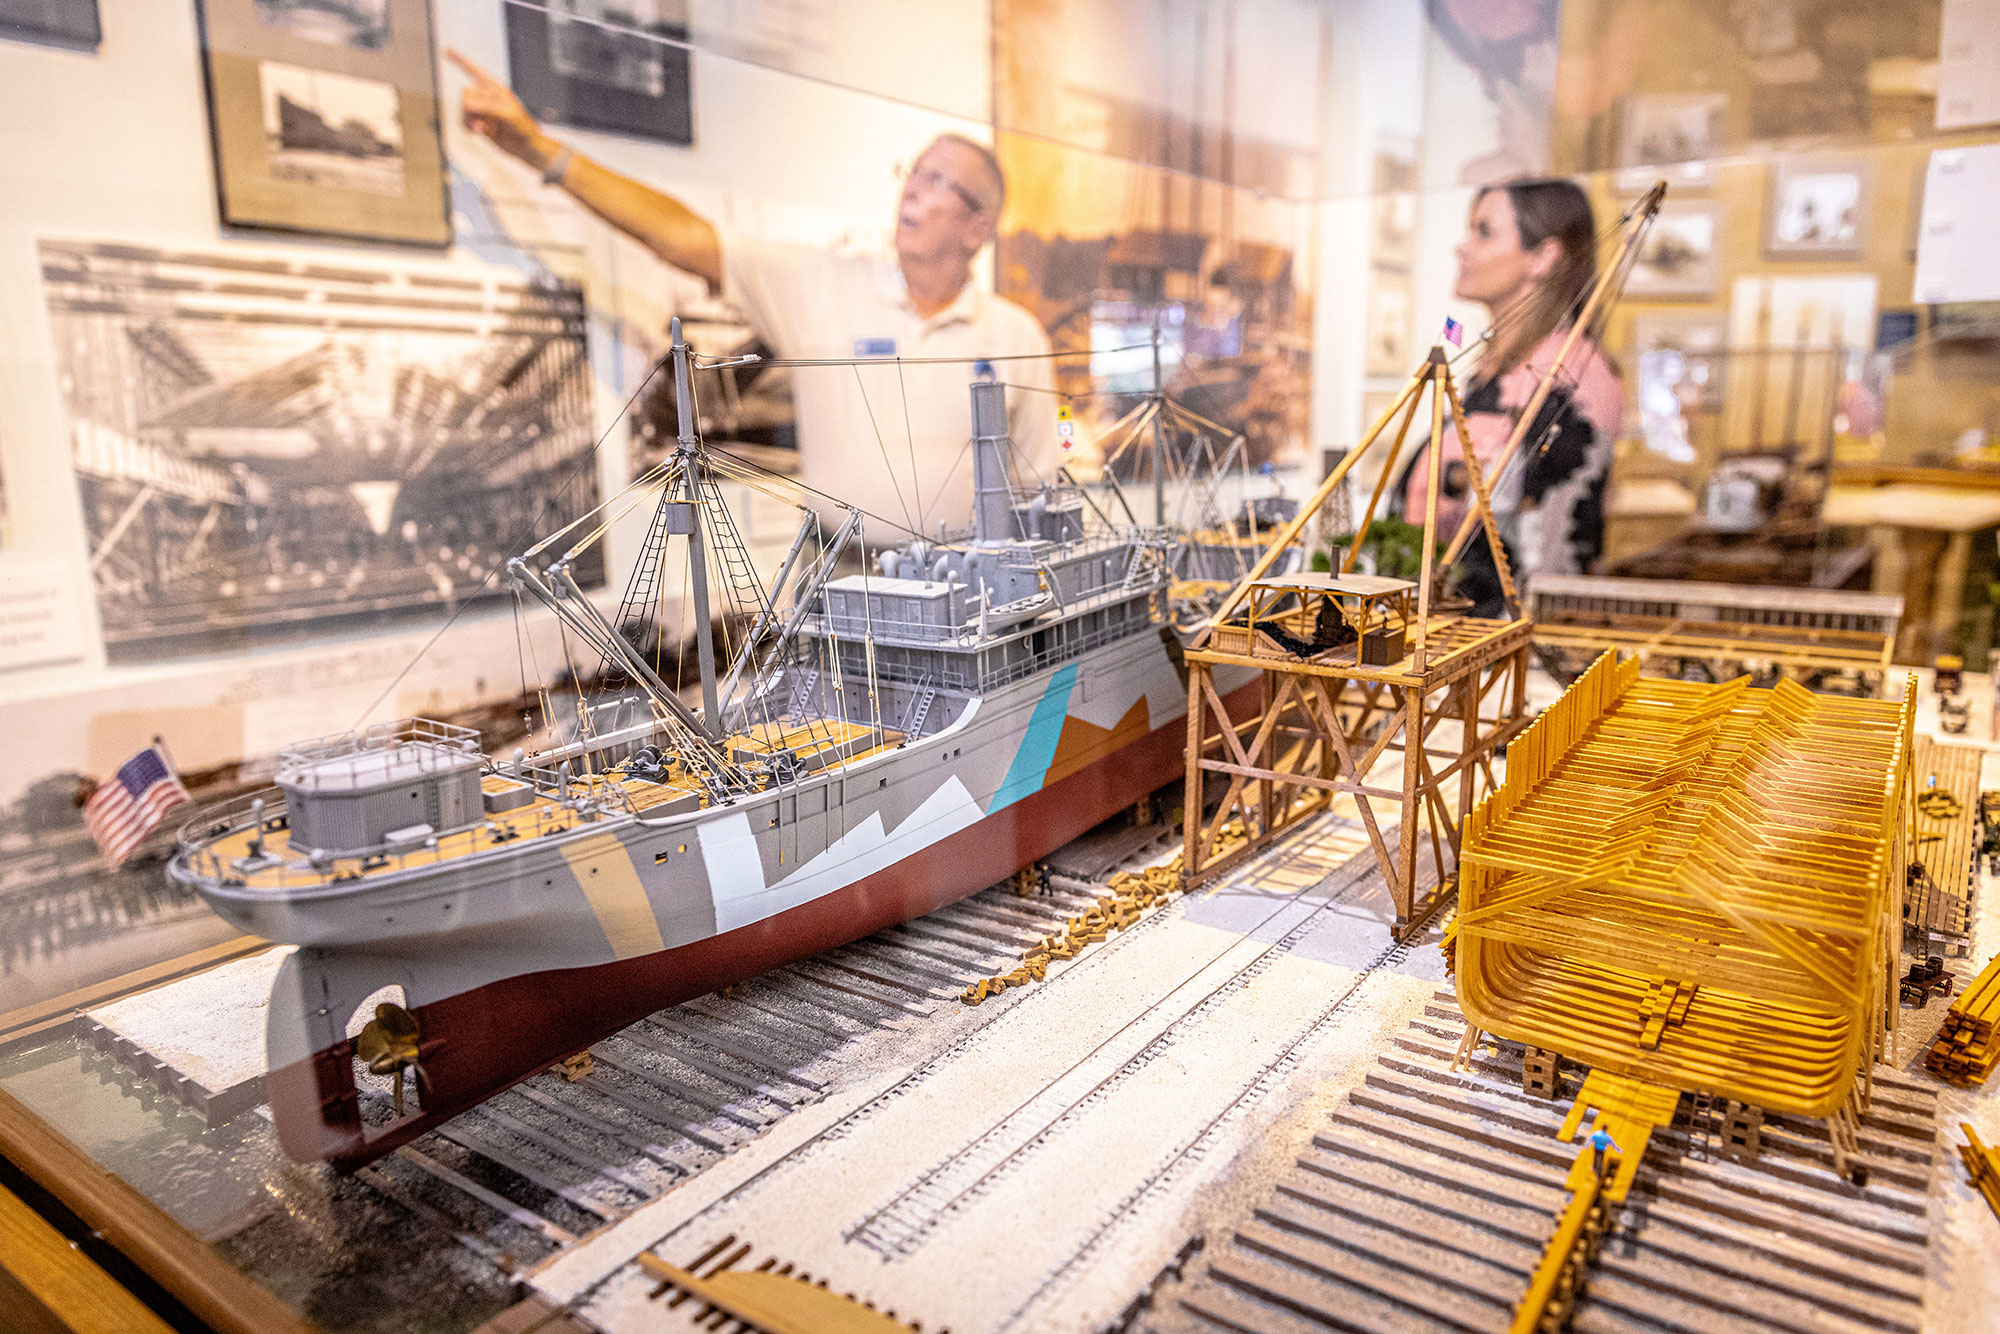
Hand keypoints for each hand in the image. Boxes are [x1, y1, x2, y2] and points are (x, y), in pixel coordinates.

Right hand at [446, 49, 557, 171]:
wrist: (525, 146)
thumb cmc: (523, 127)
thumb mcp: (508, 114)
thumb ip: (488, 107)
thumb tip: (469, 105)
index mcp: (495, 88)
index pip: (474, 70)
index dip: (460, 60)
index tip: (448, 51)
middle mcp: (486, 96)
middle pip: (465, 94)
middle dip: (471, 107)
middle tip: (485, 117)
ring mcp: (482, 110)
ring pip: (462, 109)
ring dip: (471, 120)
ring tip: (484, 127)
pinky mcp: (479, 122)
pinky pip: (464, 122)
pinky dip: (470, 127)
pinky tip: (481, 131)